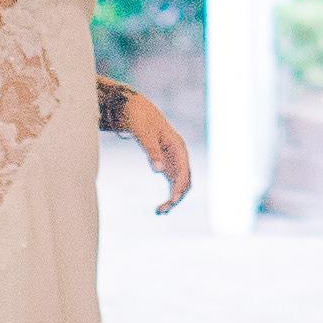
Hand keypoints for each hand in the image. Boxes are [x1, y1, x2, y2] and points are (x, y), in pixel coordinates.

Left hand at [113, 88, 195, 211]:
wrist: (136, 110)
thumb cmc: (141, 119)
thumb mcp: (144, 134)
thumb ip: (152, 151)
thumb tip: (158, 170)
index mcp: (178, 146)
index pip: (184, 169)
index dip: (180, 185)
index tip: (173, 199)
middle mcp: (179, 155)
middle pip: (185, 180)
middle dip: (177, 196)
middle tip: (163, 209)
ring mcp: (174, 161)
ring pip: (180, 185)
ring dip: (173, 199)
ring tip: (160, 212)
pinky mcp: (167, 165)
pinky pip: (172, 184)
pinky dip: (169, 196)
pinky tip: (160, 208)